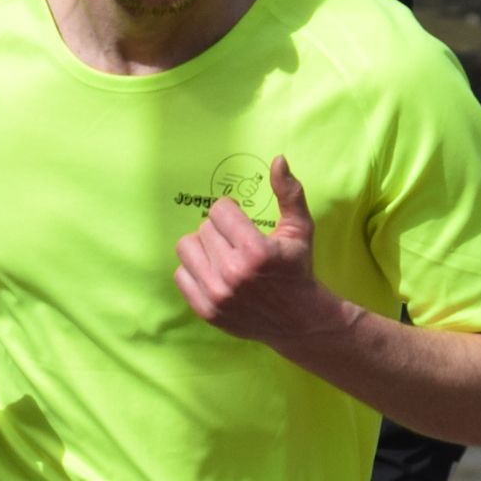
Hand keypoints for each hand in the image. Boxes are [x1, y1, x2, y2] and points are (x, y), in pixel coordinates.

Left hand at [174, 156, 353, 349]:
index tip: (242, 224)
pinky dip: (193, 270)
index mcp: (256, 252)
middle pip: (202, 228)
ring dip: (203, 247)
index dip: (231, 214)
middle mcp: (234, 274)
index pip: (219, 210)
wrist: (299, 320)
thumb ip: (290, 193)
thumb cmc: (297, 269)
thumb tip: (278, 159)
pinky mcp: (206, 310)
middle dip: (219, 231)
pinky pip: (180, 275)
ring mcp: (218, 295)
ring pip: (186, 248)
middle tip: (235, 243)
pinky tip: (214, 273)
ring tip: (222, 255)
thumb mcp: (300, 229)